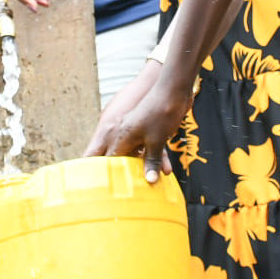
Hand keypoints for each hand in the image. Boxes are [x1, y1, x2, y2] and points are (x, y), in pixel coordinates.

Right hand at [85, 60, 191, 183]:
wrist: (175, 87)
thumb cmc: (161, 111)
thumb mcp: (157, 140)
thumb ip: (151, 161)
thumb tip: (149, 181)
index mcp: (119, 135)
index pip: (105, 159)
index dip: (104, 173)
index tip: (104, 189)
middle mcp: (124, 132)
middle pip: (119, 158)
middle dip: (124, 173)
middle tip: (125, 191)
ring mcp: (136, 129)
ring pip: (137, 153)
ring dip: (144, 167)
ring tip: (149, 184)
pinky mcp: (149, 127)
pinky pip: (149, 146)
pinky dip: (156, 157)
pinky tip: (167, 169)